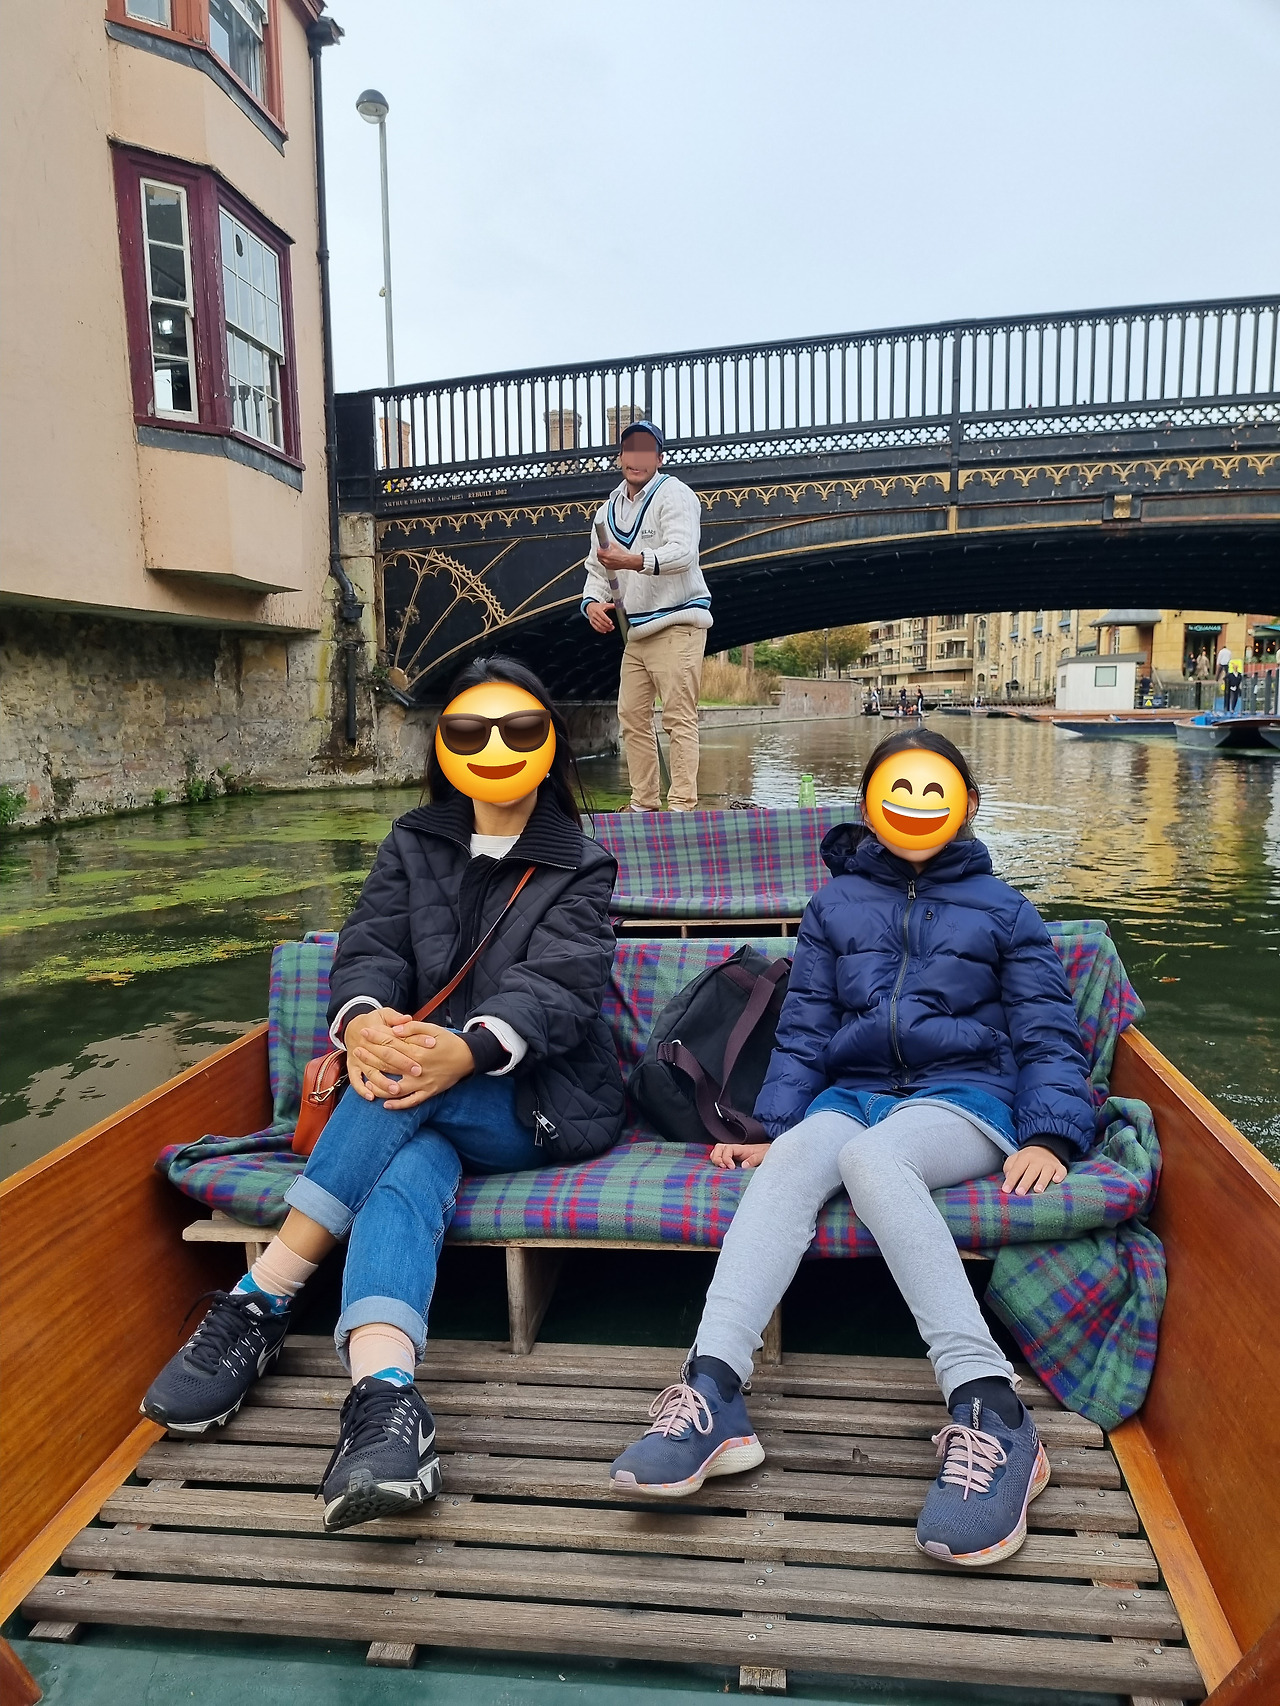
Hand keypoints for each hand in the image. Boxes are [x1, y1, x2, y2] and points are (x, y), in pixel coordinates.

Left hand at [345, 1010, 472, 1107]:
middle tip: (357, 1051)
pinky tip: (385, 1104)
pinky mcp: (429, 1092)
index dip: (375, 1038)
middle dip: (370, 1057)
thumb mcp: (432, 1029)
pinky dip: (398, 1105)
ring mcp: (422, 1083)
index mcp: (417, 1052)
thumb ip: (412, 1029)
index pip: (390, 1044)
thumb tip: (393, 1030)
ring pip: (395, 1088)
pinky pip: (411, 1102)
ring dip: (379, 1085)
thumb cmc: (449, 1041)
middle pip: (388, 1064)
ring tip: (366, 1081)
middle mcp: (417, 1069)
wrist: (468, 1057)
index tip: (363, 1033)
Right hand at [585, 600, 615, 634]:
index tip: (611, 623)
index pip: (603, 616)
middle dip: (607, 625)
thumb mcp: (603, 605)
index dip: (607, 620)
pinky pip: (596, 628)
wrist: (589, 607)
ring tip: (610, 629)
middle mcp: (594, 615)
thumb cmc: (597, 607)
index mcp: (598, 610)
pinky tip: (605, 631)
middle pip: (601, 622)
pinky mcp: (591, 623)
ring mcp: (593, 619)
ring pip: (599, 625)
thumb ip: (610, 605)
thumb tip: (615, 605)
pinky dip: (600, 630)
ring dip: (605, 628)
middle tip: (612, 627)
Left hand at [598, 542, 643, 571]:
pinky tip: (608, 559)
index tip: (600, 548)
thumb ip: (609, 544)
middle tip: (602, 551)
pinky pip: (604, 564)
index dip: (599, 549)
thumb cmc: (622, 555)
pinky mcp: (609, 568)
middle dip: (600, 553)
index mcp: (606, 555)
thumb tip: (607, 542)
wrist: (626, 561)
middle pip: (598, 557)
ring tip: (605, 555)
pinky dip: (604, 562)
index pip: (598, 552)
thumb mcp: (615, 546)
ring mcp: (607, 565)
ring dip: (602, 558)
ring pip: (601, 561)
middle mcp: (605, 561)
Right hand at [709, 1141, 770, 1169]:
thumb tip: (743, 1166)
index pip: (727, 1149)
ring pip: (716, 1152)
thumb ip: (753, 1160)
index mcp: (740, 1148)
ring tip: (721, 1169)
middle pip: (718, 1148)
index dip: (726, 1158)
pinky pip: (719, 1158)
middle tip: (723, 1168)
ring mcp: (731, 1154)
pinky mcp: (731, 1159)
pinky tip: (721, 1170)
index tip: (731, 1168)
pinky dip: (717, 1163)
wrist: (768, 1152)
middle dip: (717, 1158)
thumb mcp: (762, 1156)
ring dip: (715, 1160)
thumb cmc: (765, 1153)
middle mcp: (734, 1150)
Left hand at [1001, 1144, 1067, 1195]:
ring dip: (1042, 1181)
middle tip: (1019, 1193)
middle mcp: (1037, 1160)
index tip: (1005, 1190)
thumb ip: (1009, 1168)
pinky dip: (1060, 1175)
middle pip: (1031, 1172)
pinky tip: (1056, 1180)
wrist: (1045, 1148)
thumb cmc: (1027, 1160)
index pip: (1016, 1169)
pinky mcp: (1059, 1167)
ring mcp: (1049, 1163)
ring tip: (1037, 1190)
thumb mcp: (1015, 1160)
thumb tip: (1008, 1178)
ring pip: (1046, 1172)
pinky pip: (1061, 1170)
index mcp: (1024, 1158)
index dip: (1011, 1180)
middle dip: (1025, 1182)